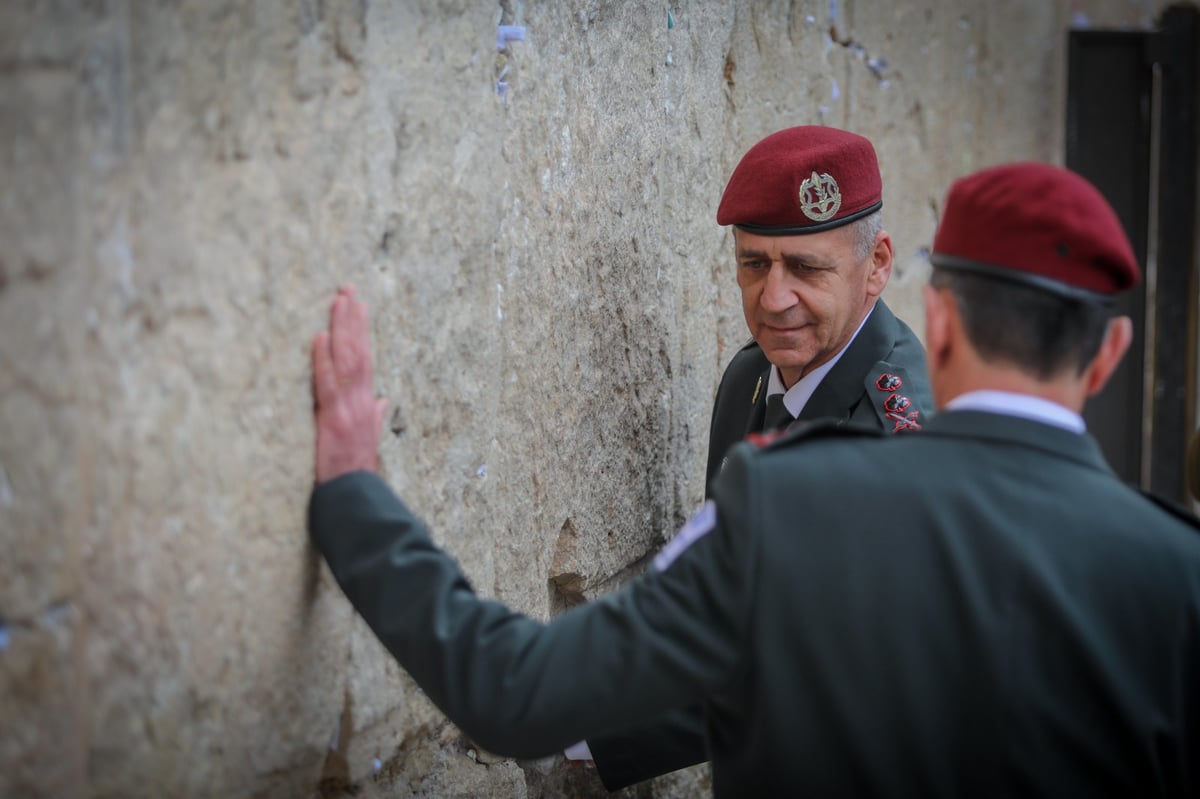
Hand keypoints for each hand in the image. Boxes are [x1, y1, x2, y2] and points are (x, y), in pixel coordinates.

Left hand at [312, 285, 387, 482]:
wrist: (355, 496)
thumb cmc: (357, 471)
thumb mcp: (370, 441)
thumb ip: (376, 418)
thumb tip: (382, 399)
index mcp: (367, 404)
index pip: (365, 359)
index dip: (362, 331)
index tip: (359, 305)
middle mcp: (360, 400)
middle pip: (358, 351)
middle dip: (353, 318)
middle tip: (347, 288)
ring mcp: (348, 408)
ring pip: (347, 360)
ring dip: (342, 328)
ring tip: (338, 301)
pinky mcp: (333, 419)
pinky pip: (327, 384)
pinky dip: (323, 360)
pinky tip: (320, 337)